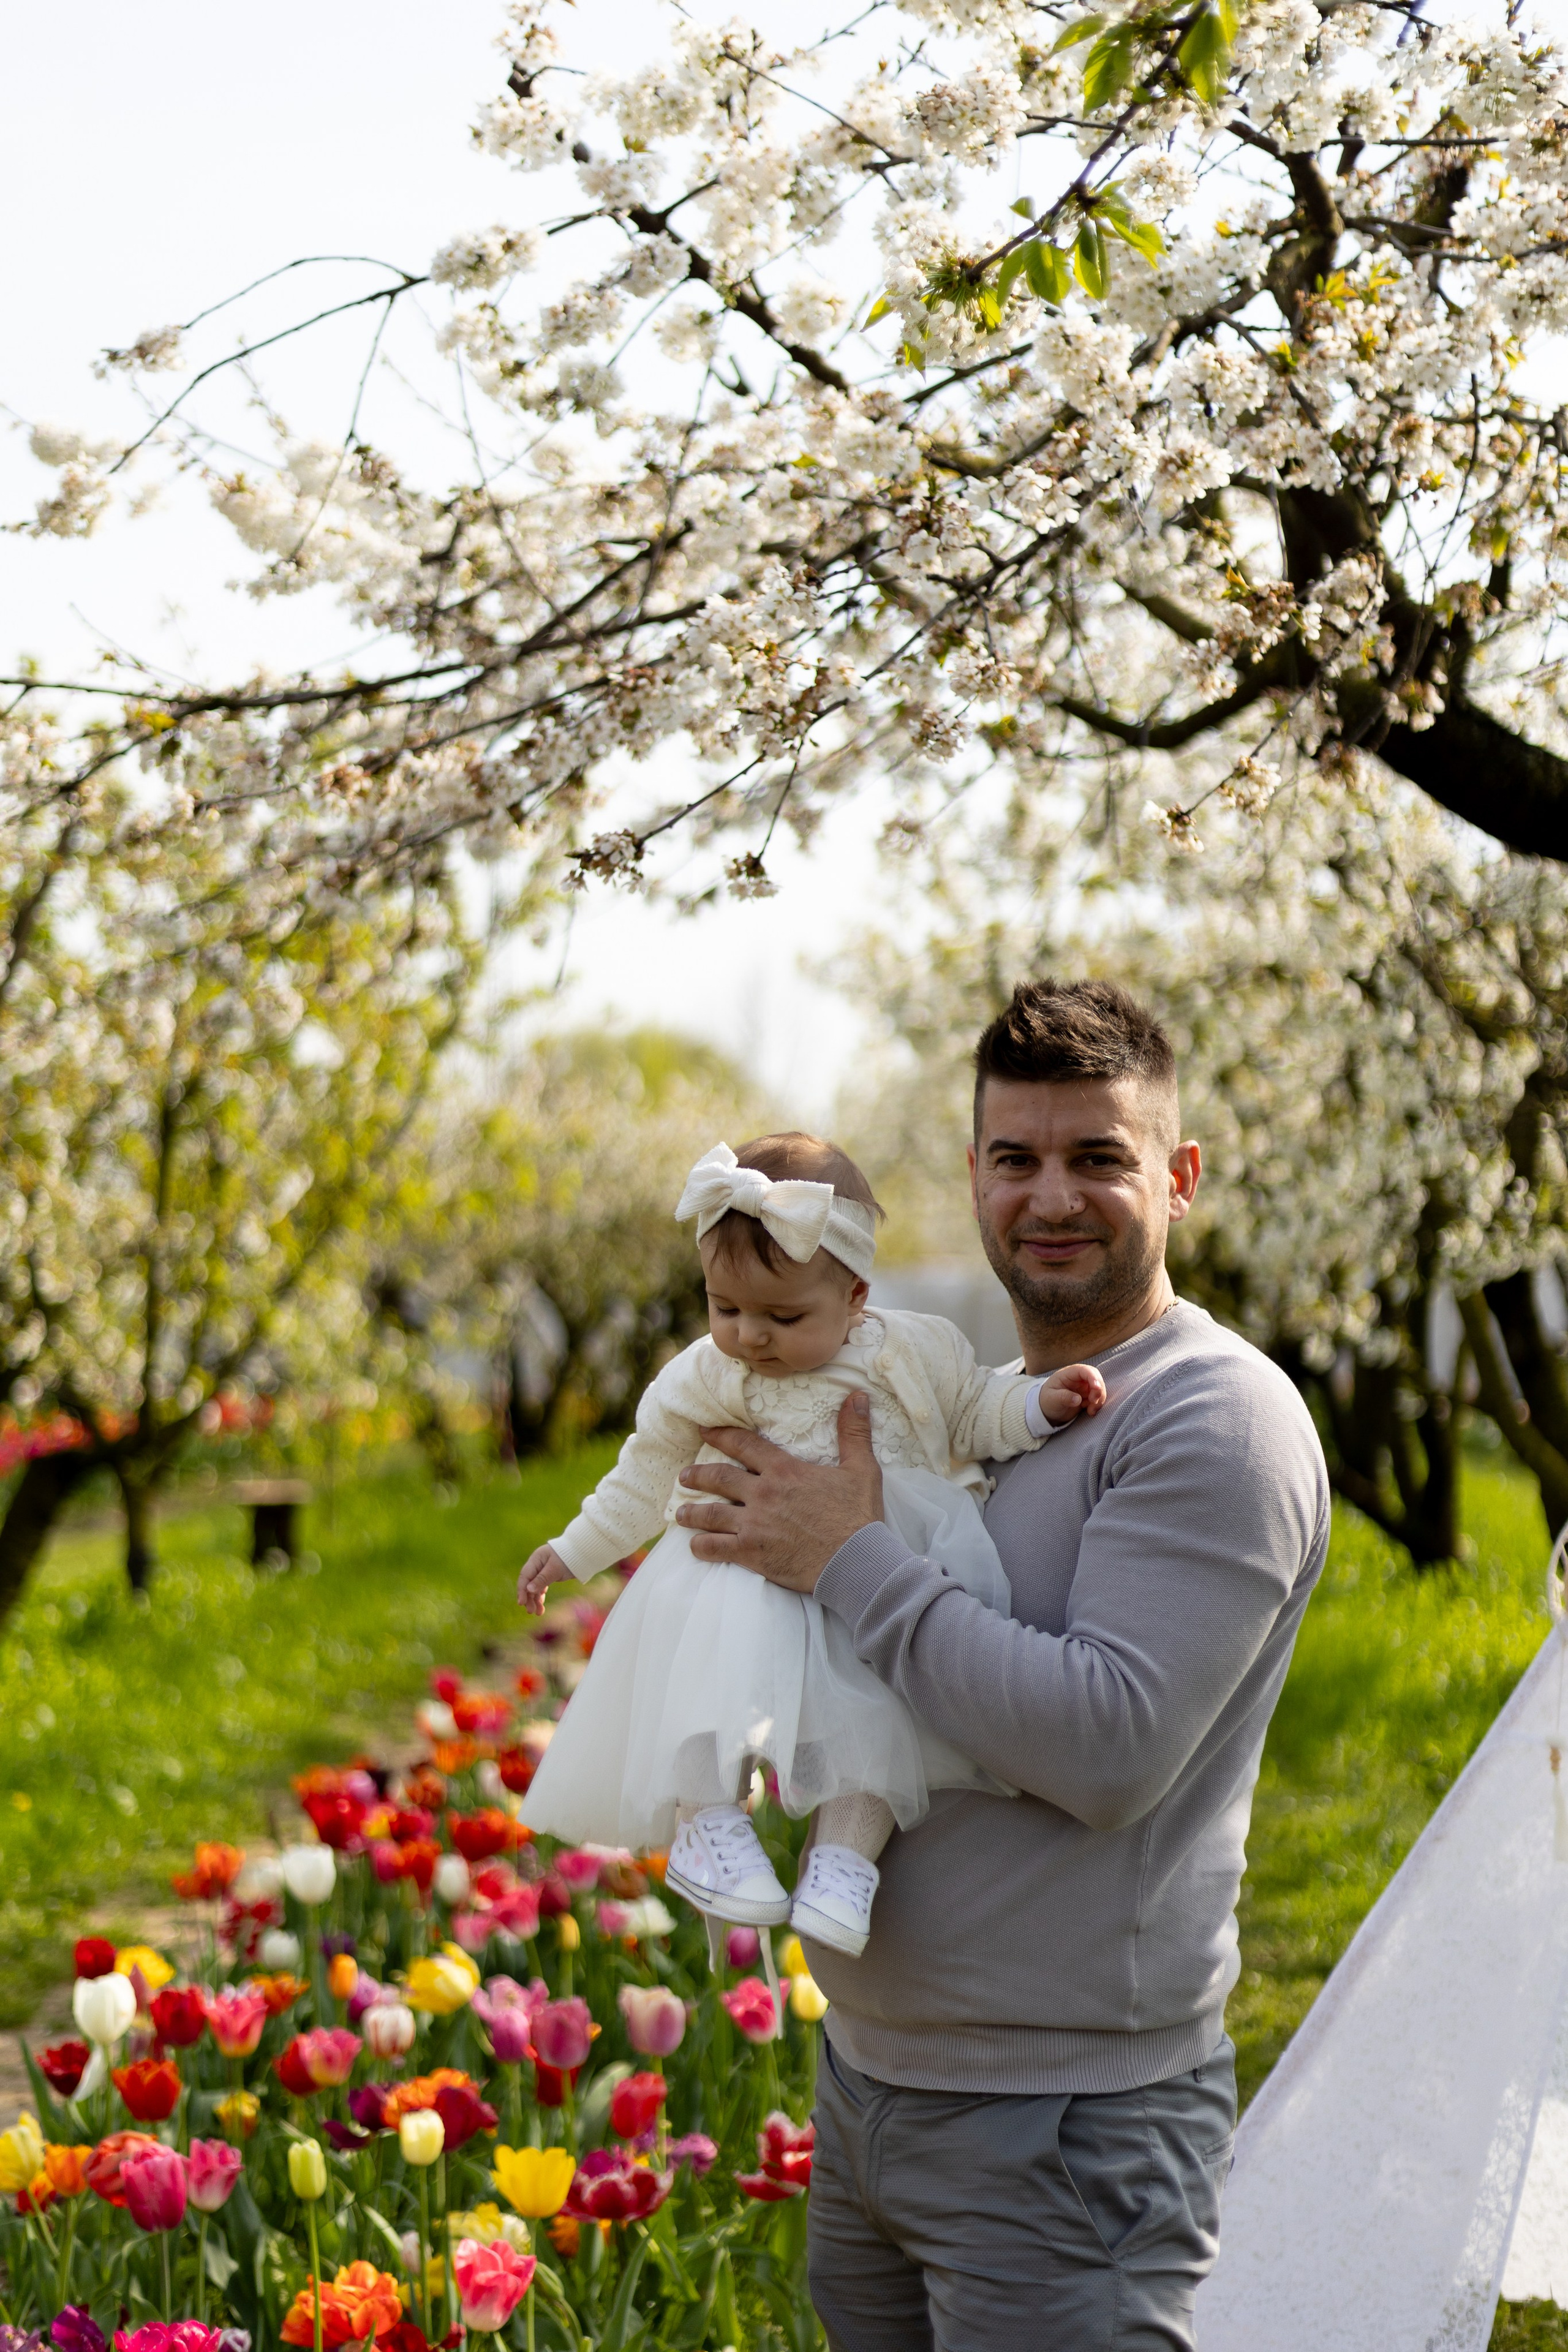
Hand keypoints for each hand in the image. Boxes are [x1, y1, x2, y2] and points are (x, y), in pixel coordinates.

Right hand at [517, 1542, 572, 1614]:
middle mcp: (536, 1565)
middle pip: (528, 1583)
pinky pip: (541, 1588)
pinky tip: (541, 1607)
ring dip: (535, 1600)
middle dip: (528, 1598)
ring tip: (538, 1613)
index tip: (521, 1603)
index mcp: (536, 1559)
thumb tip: (528, 1590)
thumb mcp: (555, 1569)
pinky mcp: (548, 1576)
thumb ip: (541, 1579)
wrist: (582, 1554)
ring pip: (534, 1587)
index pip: (525, 1576)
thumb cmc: (568, 1558)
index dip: (522, 1590)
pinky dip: (541, 1597)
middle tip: (530, 1611)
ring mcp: (542, 1571)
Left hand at [673, 1393, 883, 1591]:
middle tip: (684, 1476)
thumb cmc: (858, 1516)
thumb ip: (854, 1432)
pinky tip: (695, 1546)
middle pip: (719, 1478)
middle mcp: (763, 1494)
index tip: (704, 1430)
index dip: (721, 1435)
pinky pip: (716, 1548)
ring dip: (692, 1512)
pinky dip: (702, 1547)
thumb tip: (858, 1396)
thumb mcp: (862, 1469)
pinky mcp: (752, 1553)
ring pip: (711, 1514)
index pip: (744, 1445)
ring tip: (680, 1513)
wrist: (855, 1561)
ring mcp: (754, 1524)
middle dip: (697, 1475)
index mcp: (784, 1470)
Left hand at [1038, 1363, 1107, 1425]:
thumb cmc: (1047, 1401)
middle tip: (1093, 1402)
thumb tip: (1077, 1399)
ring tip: (1091, 1411)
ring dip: (1099, 1399)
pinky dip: (1097, 1405)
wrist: (1047, 1410)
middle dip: (1099, 1390)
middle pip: (1096, 1378)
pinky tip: (1090, 1412)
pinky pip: (1098, 1398)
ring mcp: (1084, 1387)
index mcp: (1068, 1374)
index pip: (1084, 1370)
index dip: (1093, 1377)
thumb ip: (1064, 1397)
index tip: (1096, 1388)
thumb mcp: (1052, 1399)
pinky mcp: (1087, 1396)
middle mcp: (1078, 1378)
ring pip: (1099, 1389)